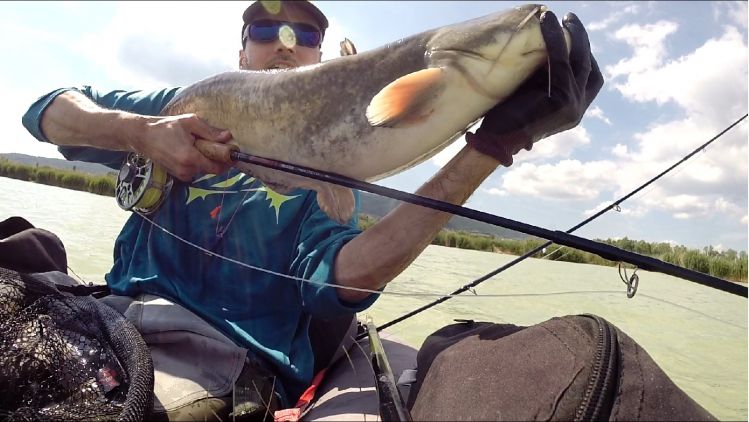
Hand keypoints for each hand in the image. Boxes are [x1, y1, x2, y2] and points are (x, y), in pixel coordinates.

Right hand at [132, 114, 232, 180]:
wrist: (143, 136)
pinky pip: (195, 170)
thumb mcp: (189, 122)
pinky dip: (197, 161)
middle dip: (216, 158)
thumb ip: (209, 131)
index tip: (232, 152)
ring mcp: (181, 175)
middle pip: (211, 168)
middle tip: (214, 143)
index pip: (217, 168)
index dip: (227, 161)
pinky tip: (190, 149)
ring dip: (206, 159)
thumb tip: (227, 137)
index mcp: (190, 158)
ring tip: (197, 144)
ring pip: (203, 169)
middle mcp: (186, 170)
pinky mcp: (178, 175)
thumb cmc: (165, 126)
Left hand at [465, 11, 603, 166]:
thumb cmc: (503, 122)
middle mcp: (578, 110)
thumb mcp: (528, 98)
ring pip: (578, 60)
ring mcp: (573, 106)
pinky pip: (560, 61)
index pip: (591, 79)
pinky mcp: (562, 100)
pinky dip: (555, 39)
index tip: (575, 36)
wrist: (494, 143)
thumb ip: (539, 82)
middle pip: (589, 67)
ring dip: (572, 34)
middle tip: (572, 20)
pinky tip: (547, 22)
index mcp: (572, 111)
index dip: (586, 55)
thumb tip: (538, 55)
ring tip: (560, 16)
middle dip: (582, 41)